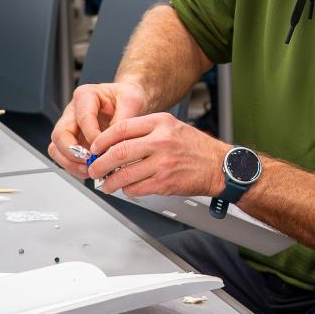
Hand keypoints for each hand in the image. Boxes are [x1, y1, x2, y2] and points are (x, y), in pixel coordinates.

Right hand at [49, 82, 147, 178]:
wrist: (128, 102)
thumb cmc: (127, 97)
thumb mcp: (131, 101)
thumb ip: (123, 119)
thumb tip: (114, 143)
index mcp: (85, 96)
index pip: (82, 118)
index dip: (92, 136)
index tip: (104, 148)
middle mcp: (73, 112)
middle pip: (60, 134)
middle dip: (72, 152)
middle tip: (90, 162)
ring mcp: (71, 128)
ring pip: (56, 148)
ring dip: (71, 163)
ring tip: (90, 170)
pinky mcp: (74, 142)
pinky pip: (65, 157)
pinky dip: (75, 167)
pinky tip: (90, 170)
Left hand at [86, 113, 228, 197]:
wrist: (220, 166)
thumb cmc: (197, 148)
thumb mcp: (173, 127)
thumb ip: (146, 131)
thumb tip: (116, 143)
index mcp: (161, 123)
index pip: (121, 129)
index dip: (102, 140)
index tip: (94, 148)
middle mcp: (162, 141)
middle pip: (118, 152)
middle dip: (100, 164)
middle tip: (94, 169)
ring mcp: (164, 162)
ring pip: (124, 174)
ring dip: (109, 181)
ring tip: (106, 184)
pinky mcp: (166, 182)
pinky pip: (136, 188)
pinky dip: (127, 190)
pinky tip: (127, 188)